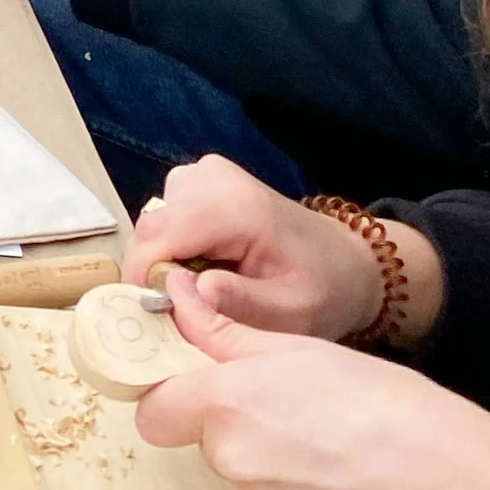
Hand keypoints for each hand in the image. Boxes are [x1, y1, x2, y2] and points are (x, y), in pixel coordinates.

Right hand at [122, 154, 437, 342]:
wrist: (344, 261)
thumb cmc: (322, 290)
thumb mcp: (292, 313)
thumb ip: (242, 304)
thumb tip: (190, 291)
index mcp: (238, 208)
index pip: (161, 233)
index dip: (144, 276)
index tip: (153, 317)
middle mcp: (213, 178)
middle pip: (152, 228)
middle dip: (156, 274)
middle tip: (182, 313)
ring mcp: (205, 172)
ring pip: (154, 222)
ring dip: (166, 261)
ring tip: (203, 290)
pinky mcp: (201, 178)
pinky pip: (166, 216)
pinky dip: (175, 246)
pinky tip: (206, 266)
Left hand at [133, 295, 489, 489]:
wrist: (458, 484)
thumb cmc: (387, 403)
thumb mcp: (302, 347)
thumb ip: (226, 330)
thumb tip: (176, 293)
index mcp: (228, 405)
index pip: (155, 412)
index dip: (171, 397)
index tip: (196, 386)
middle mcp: (237, 464)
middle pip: (211, 442)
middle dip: (239, 425)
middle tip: (296, 406)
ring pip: (252, 481)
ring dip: (277, 463)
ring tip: (336, 443)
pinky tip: (352, 482)